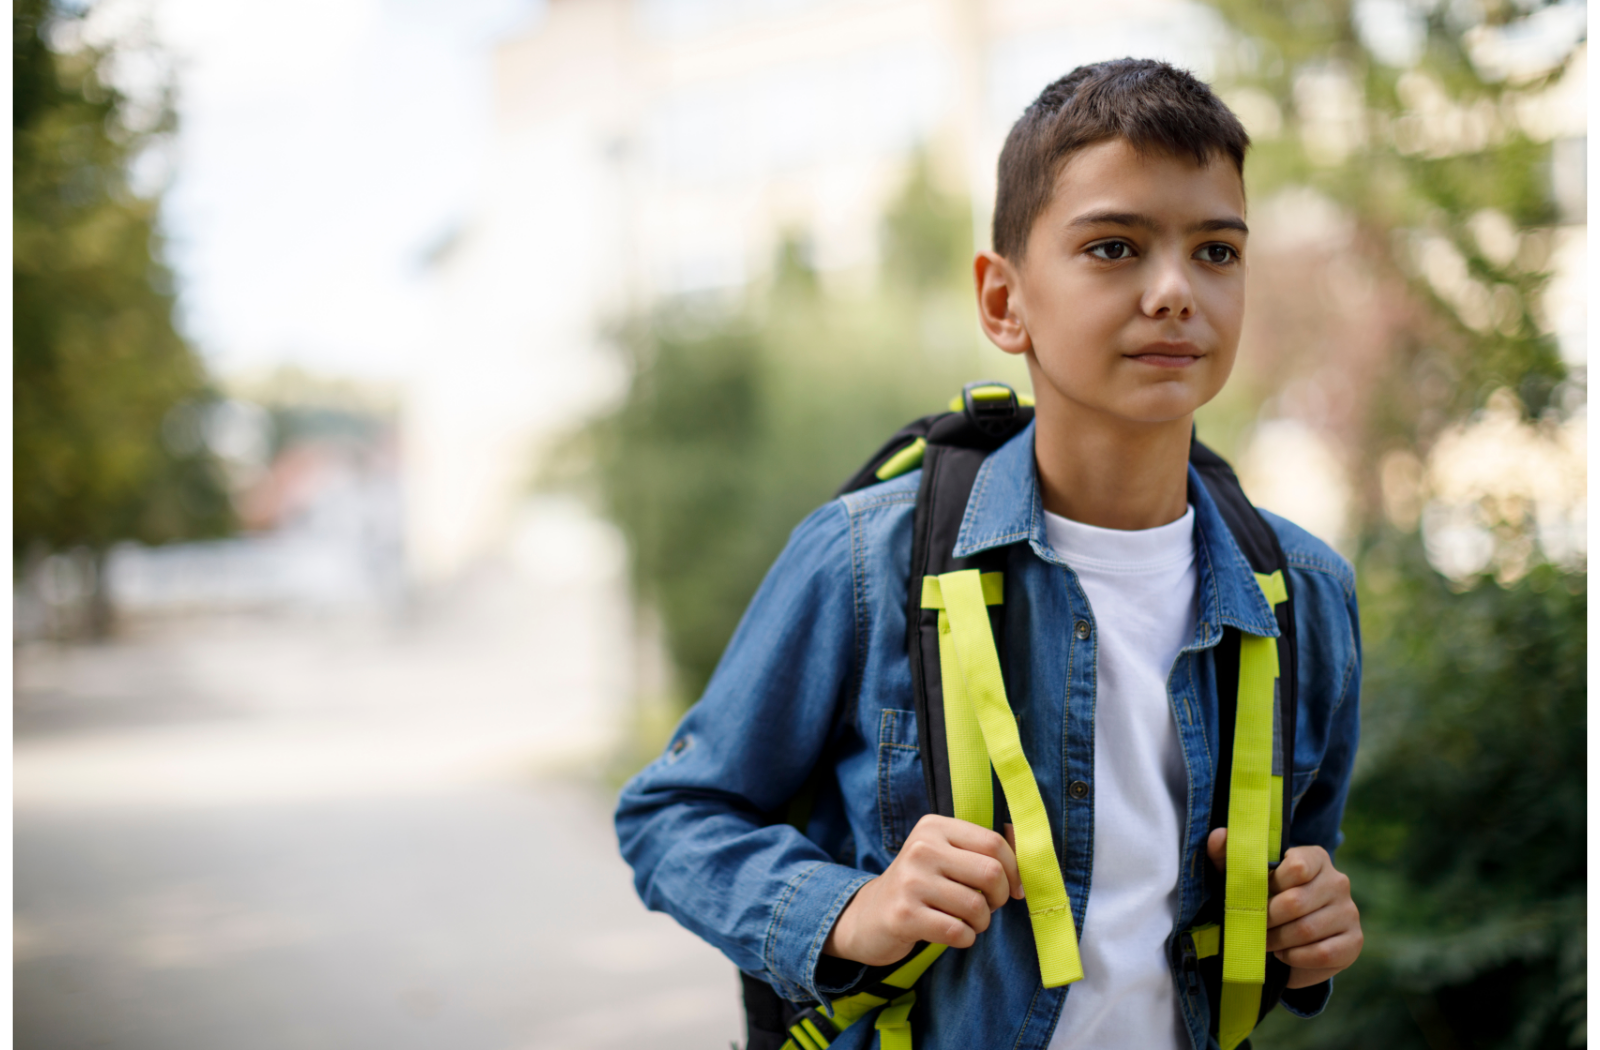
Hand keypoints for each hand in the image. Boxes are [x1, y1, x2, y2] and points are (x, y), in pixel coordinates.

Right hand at [823, 815, 1023, 966]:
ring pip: (977, 907)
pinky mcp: (904, 915)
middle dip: (999, 898)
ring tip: (967, 922)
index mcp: (934, 826)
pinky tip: (952, 933)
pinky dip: (965, 938)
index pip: (994, 843)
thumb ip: (984, 846)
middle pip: (991, 874)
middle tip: (987, 906)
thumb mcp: (946, 853)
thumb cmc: (921, 884)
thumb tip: (1026, 841)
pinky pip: (958, 932)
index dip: (1014, 871)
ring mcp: (910, 881)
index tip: (1014, 888)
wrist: (870, 915)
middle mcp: (921, 848)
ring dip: (981, 923)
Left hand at [1206, 828, 1362, 988]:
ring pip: (1307, 930)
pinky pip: (1322, 953)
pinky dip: (1295, 957)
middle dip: (1267, 919)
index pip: (1296, 867)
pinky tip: (1284, 954)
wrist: (1286, 936)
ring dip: (1277, 940)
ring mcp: (1349, 912)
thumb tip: (1218, 836)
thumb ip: (1227, 854)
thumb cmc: (1262, 898)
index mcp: (1315, 857)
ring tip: (1265, 941)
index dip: (1270, 886)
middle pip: (1297, 902)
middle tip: (1252, 927)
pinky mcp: (1353, 942)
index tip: (1255, 896)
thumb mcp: (1240, 875)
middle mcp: (1338, 881)